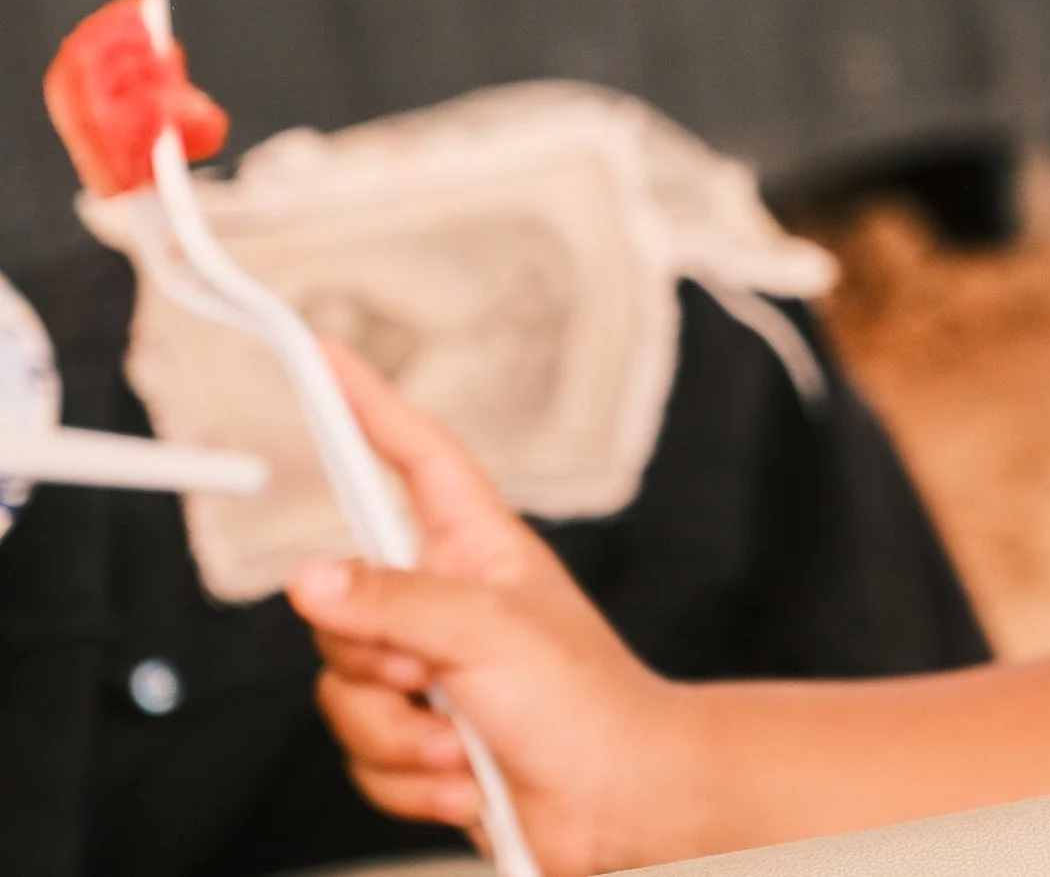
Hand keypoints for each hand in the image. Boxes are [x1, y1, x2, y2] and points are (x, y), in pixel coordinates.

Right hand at [288, 341, 698, 876]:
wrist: (623, 808)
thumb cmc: (590, 706)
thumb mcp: (488, 635)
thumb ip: (393, 603)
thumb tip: (311, 579)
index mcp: (476, 549)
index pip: (414, 458)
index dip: (370, 406)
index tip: (327, 357)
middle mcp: (446, 604)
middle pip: (341, 603)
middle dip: (380, 659)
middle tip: (437, 676)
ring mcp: (431, 675)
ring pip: (341, 691)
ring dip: (402, 735)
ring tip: (468, 740)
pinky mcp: (420, 742)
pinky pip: (361, 756)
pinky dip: (411, 781)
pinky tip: (469, 781)